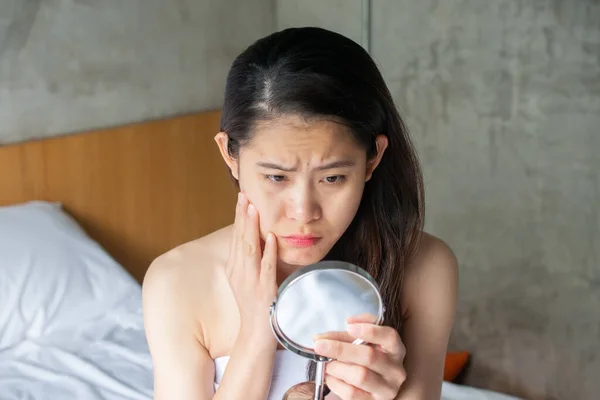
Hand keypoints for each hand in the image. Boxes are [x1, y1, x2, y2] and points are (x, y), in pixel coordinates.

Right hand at [226, 192, 277, 339]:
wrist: (256, 333)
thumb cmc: (254, 305)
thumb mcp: (247, 279)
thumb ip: (249, 260)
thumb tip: (253, 238)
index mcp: (235, 268)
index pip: (236, 237)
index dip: (238, 216)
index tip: (242, 197)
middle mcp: (240, 272)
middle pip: (240, 239)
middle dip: (242, 216)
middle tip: (244, 195)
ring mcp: (251, 282)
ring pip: (250, 250)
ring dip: (252, 228)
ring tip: (254, 209)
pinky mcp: (264, 290)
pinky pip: (267, 268)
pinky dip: (269, 252)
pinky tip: (272, 238)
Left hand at [314, 314, 406, 399]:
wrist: (374, 386)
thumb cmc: (368, 359)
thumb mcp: (362, 342)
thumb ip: (346, 335)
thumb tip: (322, 336)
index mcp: (395, 349)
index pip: (389, 337)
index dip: (370, 330)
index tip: (349, 326)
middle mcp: (395, 369)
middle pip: (369, 356)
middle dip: (340, 349)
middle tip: (320, 345)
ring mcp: (386, 389)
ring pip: (360, 376)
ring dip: (337, 367)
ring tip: (327, 364)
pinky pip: (352, 393)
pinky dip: (336, 383)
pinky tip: (330, 377)